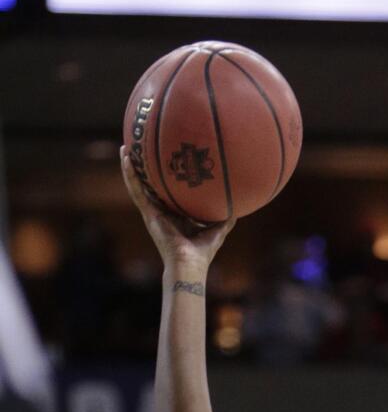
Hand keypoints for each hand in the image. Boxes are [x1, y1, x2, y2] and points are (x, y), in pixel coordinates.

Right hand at [120, 146, 234, 268]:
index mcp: (175, 214)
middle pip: (149, 185)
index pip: (167, 192)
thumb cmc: (202, 251)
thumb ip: (225, 218)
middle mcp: (161, 211)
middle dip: (144, 168)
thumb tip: (238, 205)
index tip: (164, 161)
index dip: (164, 178)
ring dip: (130, 167)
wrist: (190, 263)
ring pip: (137, 185)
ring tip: (125, 148)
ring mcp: (152, 212)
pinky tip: (127, 160)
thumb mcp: (218, 230)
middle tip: (139, 148)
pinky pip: (137, 191)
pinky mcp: (148, 214)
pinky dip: (131, 176)